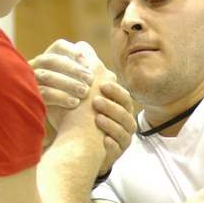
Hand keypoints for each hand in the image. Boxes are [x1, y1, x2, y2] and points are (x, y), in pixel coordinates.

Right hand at [30, 39, 94, 128]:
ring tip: (85, 91)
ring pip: (46, 76)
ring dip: (68, 82)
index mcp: (47, 61)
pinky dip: (60, 96)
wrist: (58, 132)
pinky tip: (74, 102)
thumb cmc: (70, 111)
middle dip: (73, 68)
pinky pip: (43, 93)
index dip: (72, 51)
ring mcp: (28, 82)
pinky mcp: (26, 98)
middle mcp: (34, 68)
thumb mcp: (77, 92)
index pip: (58, 47)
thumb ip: (87, 79)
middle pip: (52, 60)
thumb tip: (109, 71)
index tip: (87, 61)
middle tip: (91, 79)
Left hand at [70, 41, 135, 172]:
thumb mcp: (82, 94)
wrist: (77, 147)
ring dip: (111, 123)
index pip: (123, 97)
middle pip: (126, 114)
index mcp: (120, 108)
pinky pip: (117, 151)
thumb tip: (79, 45)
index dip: (114, 91)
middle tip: (96, 101)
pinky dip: (111, 145)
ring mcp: (121, 141)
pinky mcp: (114, 157)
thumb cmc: (80, 117)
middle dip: (113, 106)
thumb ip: (85, 72)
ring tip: (97, 118)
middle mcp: (124, 124)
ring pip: (123, 132)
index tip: (101, 86)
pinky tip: (102, 140)